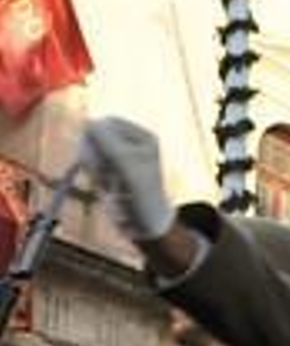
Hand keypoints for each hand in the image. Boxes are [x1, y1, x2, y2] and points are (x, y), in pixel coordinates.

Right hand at [82, 117, 175, 241]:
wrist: (146, 225)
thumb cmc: (143, 195)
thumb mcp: (126, 163)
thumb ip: (107, 140)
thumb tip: (87, 120)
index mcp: (143, 137)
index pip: (108, 123)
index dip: (99, 138)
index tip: (105, 159)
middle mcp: (132, 143)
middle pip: (95, 134)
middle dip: (95, 154)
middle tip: (104, 173)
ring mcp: (119, 156)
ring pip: (88, 148)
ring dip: (93, 166)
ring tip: (107, 182)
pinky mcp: (109, 169)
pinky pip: (89, 162)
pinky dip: (93, 174)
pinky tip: (104, 186)